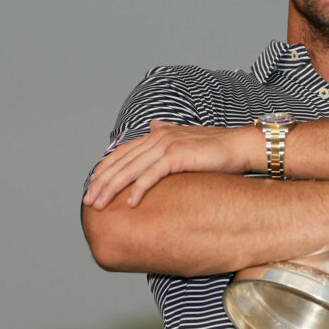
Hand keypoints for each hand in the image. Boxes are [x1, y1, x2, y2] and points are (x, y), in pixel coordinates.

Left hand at [83, 121, 259, 208]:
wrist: (240, 147)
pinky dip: (138, 189)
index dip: (105, 169)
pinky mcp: (178, 155)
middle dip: (102, 182)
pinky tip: (129, 203)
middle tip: (88, 201)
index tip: (93, 186)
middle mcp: (159, 136)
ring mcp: (167, 145)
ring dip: (112, 188)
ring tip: (99, 205)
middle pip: (122, 161)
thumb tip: (153, 123)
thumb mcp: (187, 139)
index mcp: (159, 134)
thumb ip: (168, 132)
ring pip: (131, 169)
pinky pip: (152, 175)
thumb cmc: (217, 148)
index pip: (123, 152)